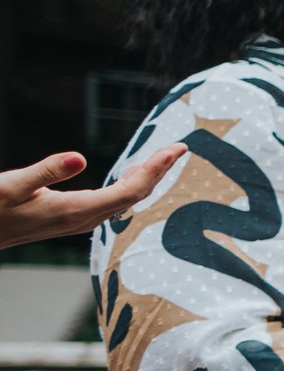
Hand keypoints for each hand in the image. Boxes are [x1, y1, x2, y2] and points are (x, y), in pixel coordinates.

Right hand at [0, 145, 184, 249]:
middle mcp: (84, 219)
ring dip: (147, 177)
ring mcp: (80, 221)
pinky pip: (114, 202)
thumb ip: (47, 171)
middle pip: (135, 196)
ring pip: (126, 200)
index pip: (129, 192)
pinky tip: (134, 173)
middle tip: (179, 148)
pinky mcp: (74, 219)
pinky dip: (130, 184)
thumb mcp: (13, 185)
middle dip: (158, 171)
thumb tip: (79, 157)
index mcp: (75, 211)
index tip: (173, 151)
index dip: (154, 171)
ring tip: (164, 156)